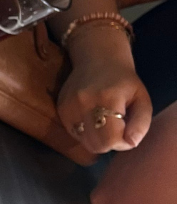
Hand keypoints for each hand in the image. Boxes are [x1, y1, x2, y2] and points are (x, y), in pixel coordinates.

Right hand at [57, 29, 151, 154]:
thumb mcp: (142, 99)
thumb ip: (141, 123)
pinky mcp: (61, 109)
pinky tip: (92, 118)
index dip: (122, 143)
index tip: (128, 131)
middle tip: (117, 129)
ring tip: (104, 123)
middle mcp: (83, 104)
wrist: (97, 58)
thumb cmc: (124, 80)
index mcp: (107, 99)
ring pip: (84, 142)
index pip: (111, 140)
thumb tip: (131, 143)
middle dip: (110, 143)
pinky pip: (74, 133)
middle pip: (96, 145)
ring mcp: (69, 107)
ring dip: (97, 139)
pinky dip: (86, 132)